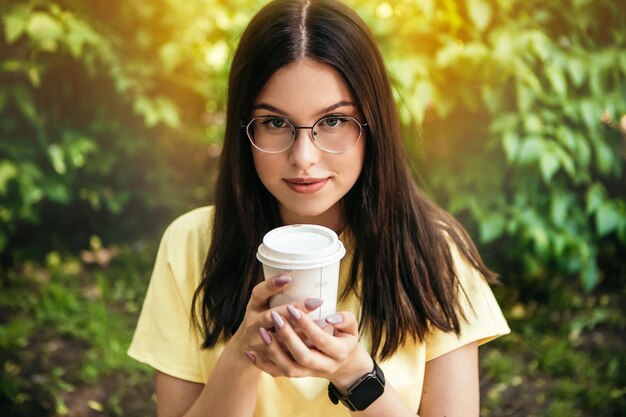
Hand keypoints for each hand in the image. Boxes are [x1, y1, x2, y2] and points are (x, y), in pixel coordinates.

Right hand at [228, 275, 321, 365]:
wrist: (244, 349)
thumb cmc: (262, 319)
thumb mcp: (263, 305)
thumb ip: (279, 295)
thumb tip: (309, 275)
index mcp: (253, 306)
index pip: (258, 293)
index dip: (271, 285)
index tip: (288, 277)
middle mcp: (253, 323)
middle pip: (270, 316)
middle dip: (293, 309)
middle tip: (316, 302)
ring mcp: (258, 341)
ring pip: (280, 337)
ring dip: (303, 331)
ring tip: (324, 322)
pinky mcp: (267, 357)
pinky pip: (286, 354)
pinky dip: (302, 348)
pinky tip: (319, 343)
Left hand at [250, 306, 373, 390]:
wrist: (344, 367)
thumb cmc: (346, 340)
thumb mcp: (352, 329)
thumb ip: (345, 319)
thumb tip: (329, 316)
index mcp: (339, 353)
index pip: (321, 340)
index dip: (306, 325)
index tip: (293, 309)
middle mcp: (324, 366)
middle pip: (302, 356)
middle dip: (287, 336)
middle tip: (275, 316)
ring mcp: (309, 373)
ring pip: (288, 368)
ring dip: (274, 351)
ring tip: (262, 331)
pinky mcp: (297, 375)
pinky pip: (277, 374)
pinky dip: (262, 365)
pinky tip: (250, 353)